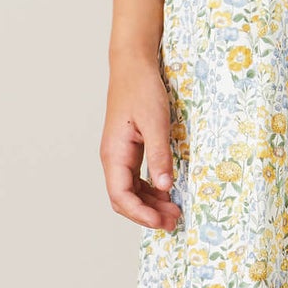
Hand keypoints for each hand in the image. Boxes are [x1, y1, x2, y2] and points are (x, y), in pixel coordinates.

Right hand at [101, 61, 180, 229]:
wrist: (133, 66)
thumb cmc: (141, 89)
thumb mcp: (156, 122)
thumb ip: (159, 155)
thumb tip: (165, 186)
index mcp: (114, 154)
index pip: (121, 196)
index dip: (140, 214)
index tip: (162, 222)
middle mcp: (113, 158)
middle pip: (124, 199)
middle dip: (147, 214)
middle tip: (174, 221)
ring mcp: (120, 155)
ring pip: (130, 191)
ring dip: (150, 204)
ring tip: (174, 211)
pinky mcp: (129, 150)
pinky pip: (136, 179)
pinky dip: (150, 190)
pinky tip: (168, 193)